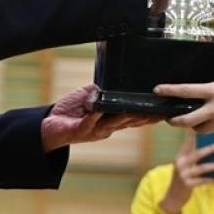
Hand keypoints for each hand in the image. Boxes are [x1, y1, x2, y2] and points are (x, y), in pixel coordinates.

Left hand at [41, 83, 156, 151]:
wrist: (49, 124)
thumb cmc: (71, 110)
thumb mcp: (90, 96)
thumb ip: (103, 91)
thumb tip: (113, 82)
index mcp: (111, 120)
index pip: (134, 118)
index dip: (148, 116)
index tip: (164, 111)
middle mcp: (107, 128)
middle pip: (129, 122)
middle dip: (144, 117)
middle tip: (159, 111)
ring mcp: (95, 131)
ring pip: (113, 123)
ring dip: (124, 116)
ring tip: (135, 109)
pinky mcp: (81, 131)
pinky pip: (90, 123)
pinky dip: (95, 116)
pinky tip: (100, 110)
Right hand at [159, 140, 213, 213]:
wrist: (173, 196)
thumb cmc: (183, 178)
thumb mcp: (184, 166)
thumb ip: (192, 157)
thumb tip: (209, 146)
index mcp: (180, 157)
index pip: (188, 143)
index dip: (195, 135)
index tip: (204, 128)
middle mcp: (180, 164)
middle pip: (197, 154)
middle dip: (210, 149)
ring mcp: (183, 175)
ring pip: (202, 168)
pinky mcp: (187, 185)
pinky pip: (203, 181)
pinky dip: (212, 178)